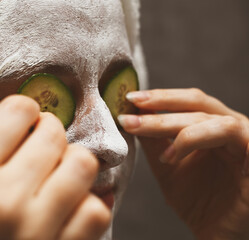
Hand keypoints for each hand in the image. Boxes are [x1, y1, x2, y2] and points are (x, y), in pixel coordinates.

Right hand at [0, 95, 109, 239]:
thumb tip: (32, 120)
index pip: (18, 110)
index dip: (26, 112)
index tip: (26, 123)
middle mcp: (4, 198)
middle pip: (54, 134)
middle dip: (51, 134)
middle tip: (44, 147)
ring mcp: (36, 228)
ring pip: (83, 165)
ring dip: (74, 163)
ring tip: (60, 173)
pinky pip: (96, 211)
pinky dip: (89, 203)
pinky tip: (73, 206)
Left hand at [119, 88, 248, 239]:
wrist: (221, 236)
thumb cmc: (199, 203)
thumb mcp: (168, 167)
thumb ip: (154, 141)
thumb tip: (132, 116)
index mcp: (212, 127)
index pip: (186, 102)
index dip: (158, 97)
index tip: (128, 100)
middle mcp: (231, 128)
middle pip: (195, 102)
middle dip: (158, 104)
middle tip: (128, 111)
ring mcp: (245, 138)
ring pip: (207, 116)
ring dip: (169, 122)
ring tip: (139, 131)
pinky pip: (227, 132)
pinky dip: (193, 139)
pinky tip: (169, 156)